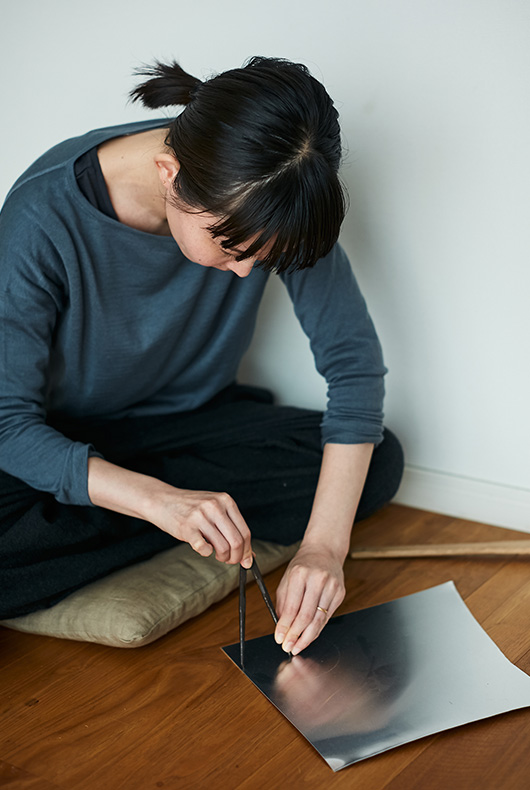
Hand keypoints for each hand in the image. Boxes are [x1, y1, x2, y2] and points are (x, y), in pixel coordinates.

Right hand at [87, 458, 252, 566]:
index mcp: (226, 501)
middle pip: (237, 541)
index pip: (245, 532)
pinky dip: (207, 553)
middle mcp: (215, 506)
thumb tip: (250, 554)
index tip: (247, 560)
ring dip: (222, 557)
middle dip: (237, 557)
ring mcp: (200, 516)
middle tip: (230, 561)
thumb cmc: (191, 507)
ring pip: (223, 547)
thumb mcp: (214, 509)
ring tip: (217, 554)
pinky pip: (204, 548)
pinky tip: (204, 548)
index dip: (247, 550)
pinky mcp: (187, 527)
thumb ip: (232, 527)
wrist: (162, 500)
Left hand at [273, 544, 344, 654]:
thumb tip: (281, 627)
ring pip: (319, 620)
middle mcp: (317, 579)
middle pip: (306, 616)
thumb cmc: (303, 565)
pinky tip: (309, 635)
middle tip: (288, 647)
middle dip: (295, 636)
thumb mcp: (287, 578)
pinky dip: (317, 629)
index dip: (285, 627)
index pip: (291, 607)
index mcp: (299, 574)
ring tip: (298, 646)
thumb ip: (283, 602)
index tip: (279, 639)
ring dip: (307, 637)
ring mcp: (331, 586)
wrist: (324, 550)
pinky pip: (327, 617)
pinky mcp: (340, 593)